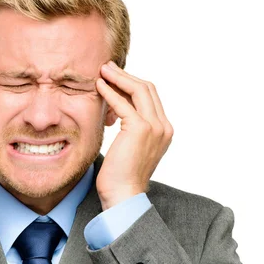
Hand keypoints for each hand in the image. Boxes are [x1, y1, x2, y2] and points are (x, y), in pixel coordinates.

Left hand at [95, 61, 173, 209]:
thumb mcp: (130, 147)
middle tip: (107, 67)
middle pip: (148, 88)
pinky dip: (110, 91)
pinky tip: (98, 86)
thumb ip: (130, 128)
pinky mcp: (140, 129)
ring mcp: (154, 127)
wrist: (123, 196)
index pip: (151, 97)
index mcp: (164, 130)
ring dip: (119, 77)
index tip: (115, 77)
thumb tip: (114, 110)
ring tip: (102, 70)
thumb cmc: (121, 176)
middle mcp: (164, 127)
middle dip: (126, 75)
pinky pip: (123, 103)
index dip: (132, 83)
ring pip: (139, 90)